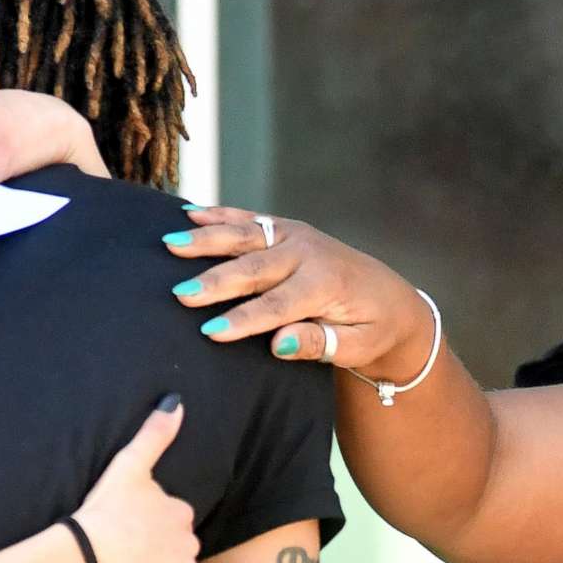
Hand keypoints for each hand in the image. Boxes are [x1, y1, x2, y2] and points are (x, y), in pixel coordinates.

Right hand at [71, 399, 199, 562]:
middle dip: (160, 553)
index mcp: (181, 514)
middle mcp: (190, 545)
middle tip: (129, 555)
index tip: (131, 530)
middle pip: (177, 550)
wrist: (91, 555)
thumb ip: (155, 434)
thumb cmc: (107, 510)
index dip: (151, 526)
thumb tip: (177, 403)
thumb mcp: (130, 466)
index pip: (173, 521)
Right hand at [164, 207, 436, 385]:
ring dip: (207, 240)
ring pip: (246, 236)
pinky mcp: (287, 229)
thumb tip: (279, 343)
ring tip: (170, 243)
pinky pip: (251, 220)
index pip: (278, 306)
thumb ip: (320, 344)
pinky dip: (221, 216)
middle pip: (255, 269)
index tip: (211, 334)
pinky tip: (190, 215)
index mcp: (326, 283)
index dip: (244, 320)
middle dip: (216, 281)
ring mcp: (296, 235)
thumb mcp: (357, 347)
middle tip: (179, 294)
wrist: (391, 300)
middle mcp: (309, 253)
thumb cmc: (371, 330)